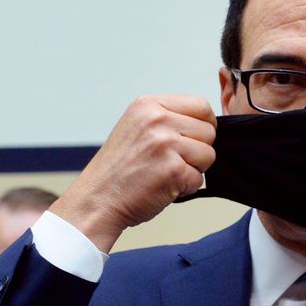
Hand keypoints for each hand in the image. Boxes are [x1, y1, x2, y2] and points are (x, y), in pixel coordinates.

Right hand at [49, 95, 216, 251]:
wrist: (97, 200)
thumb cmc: (118, 170)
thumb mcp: (137, 127)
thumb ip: (168, 119)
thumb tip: (206, 123)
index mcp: (148, 105)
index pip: (201, 105)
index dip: (203, 126)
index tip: (190, 140)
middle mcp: (157, 119)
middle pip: (209, 131)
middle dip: (197, 150)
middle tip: (170, 161)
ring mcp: (165, 143)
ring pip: (208, 155)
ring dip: (193, 170)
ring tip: (165, 173)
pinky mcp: (173, 169)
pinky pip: (199, 179)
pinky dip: (186, 188)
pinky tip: (163, 186)